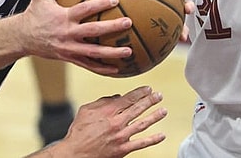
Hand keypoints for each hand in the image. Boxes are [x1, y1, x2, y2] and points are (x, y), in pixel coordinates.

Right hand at [19, 0, 133, 75]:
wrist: (21, 38)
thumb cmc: (33, 13)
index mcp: (63, 17)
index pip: (85, 9)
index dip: (100, 5)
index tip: (116, 1)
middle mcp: (67, 33)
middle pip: (93, 31)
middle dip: (112, 27)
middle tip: (128, 23)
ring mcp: (69, 48)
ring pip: (94, 53)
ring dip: (112, 53)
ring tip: (129, 51)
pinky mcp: (69, 58)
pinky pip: (88, 65)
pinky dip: (102, 68)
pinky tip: (117, 69)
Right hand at [36, 86, 166, 157]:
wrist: (76, 153)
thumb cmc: (79, 132)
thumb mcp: (86, 110)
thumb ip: (102, 101)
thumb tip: (117, 96)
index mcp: (107, 111)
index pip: (128, 98)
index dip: (140, 93)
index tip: (148, 89)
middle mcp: (116, 123)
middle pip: (137, 109)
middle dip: (150, 101)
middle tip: (159, 96)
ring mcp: (121, 136)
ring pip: (142, 124)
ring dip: (154, 117)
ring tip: (164, 111)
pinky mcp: (123, 149)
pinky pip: (141, 143)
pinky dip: (153, 139)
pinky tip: (161, 135)